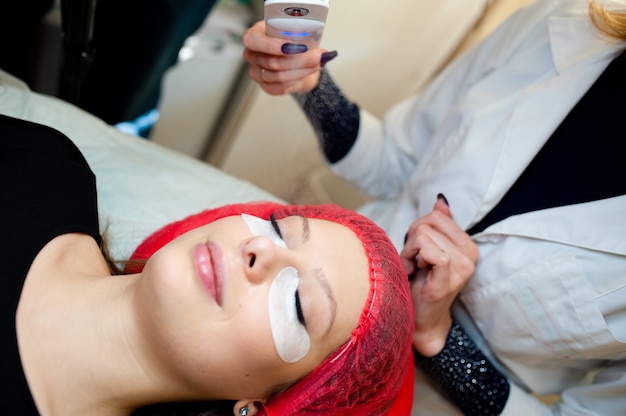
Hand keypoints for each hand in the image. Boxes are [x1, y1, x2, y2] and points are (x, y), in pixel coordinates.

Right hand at [242, 21, 328, 94]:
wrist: (296, 58)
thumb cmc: (293, 41)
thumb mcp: (299, 33)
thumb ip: (307, 39)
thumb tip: (326, 53)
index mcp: (254, 35)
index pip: (254, 41)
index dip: (273, 45)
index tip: (296, 46)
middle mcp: (251, 54)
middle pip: (272, 62)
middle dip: (299, 60)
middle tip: (318, 57)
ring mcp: (255, 71)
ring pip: (278, 76)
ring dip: (301, 71)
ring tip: (317, 64)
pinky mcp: (264, 85)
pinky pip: (278, 88)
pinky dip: (295, 82)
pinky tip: (304, 74)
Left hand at [401, 196, 477, 356]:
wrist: (421, 316)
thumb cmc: (422, 281)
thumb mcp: (430, 247)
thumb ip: (439, 225)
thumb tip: (441, 201)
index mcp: (468, 245)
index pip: (436, 216)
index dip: (418, 229)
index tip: (418, 250)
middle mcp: (470, 255)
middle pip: (426, 225)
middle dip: (412, 242)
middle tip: (415, 261)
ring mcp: (462, 269)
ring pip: (422, 237)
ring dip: (409, 253)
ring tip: (415, 268)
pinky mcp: (448, 280)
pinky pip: (432, 254)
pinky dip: (413, 259)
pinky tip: (414, 272)